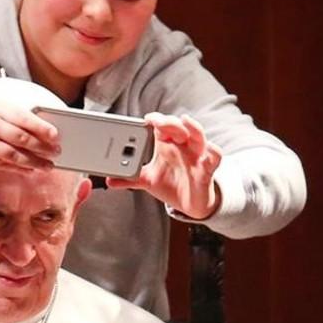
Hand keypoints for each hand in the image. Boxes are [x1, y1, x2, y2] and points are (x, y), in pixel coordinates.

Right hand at [0, 90, 59, 170]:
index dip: (43, 129)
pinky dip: (18, 168)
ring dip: (34, 162)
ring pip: (14, 156)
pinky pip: (1, 164)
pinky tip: (29, 169)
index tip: (56, 135)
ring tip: (47, 166)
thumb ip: (9, 113)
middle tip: (57, 152)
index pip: (25, 119)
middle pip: (23, 139)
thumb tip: (35, 124)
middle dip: (43, 148)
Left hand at [106, 113, 221, 218]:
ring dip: (192, 128)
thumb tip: (109, 180)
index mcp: (167, 144)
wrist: (191, 204)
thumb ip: (130, 179)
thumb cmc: (171, 184)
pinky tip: (210, 151)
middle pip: (178, 127)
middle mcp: (183, 146)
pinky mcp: (206, 171)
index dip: (155, 119)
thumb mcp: (148, 180)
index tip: (145, 119)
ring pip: (198, 136)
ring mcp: (196, 157)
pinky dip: (213, 154)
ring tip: (186, 121)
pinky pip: (213, 159)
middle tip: (158, 121)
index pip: (161, 125)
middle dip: (169, 121)